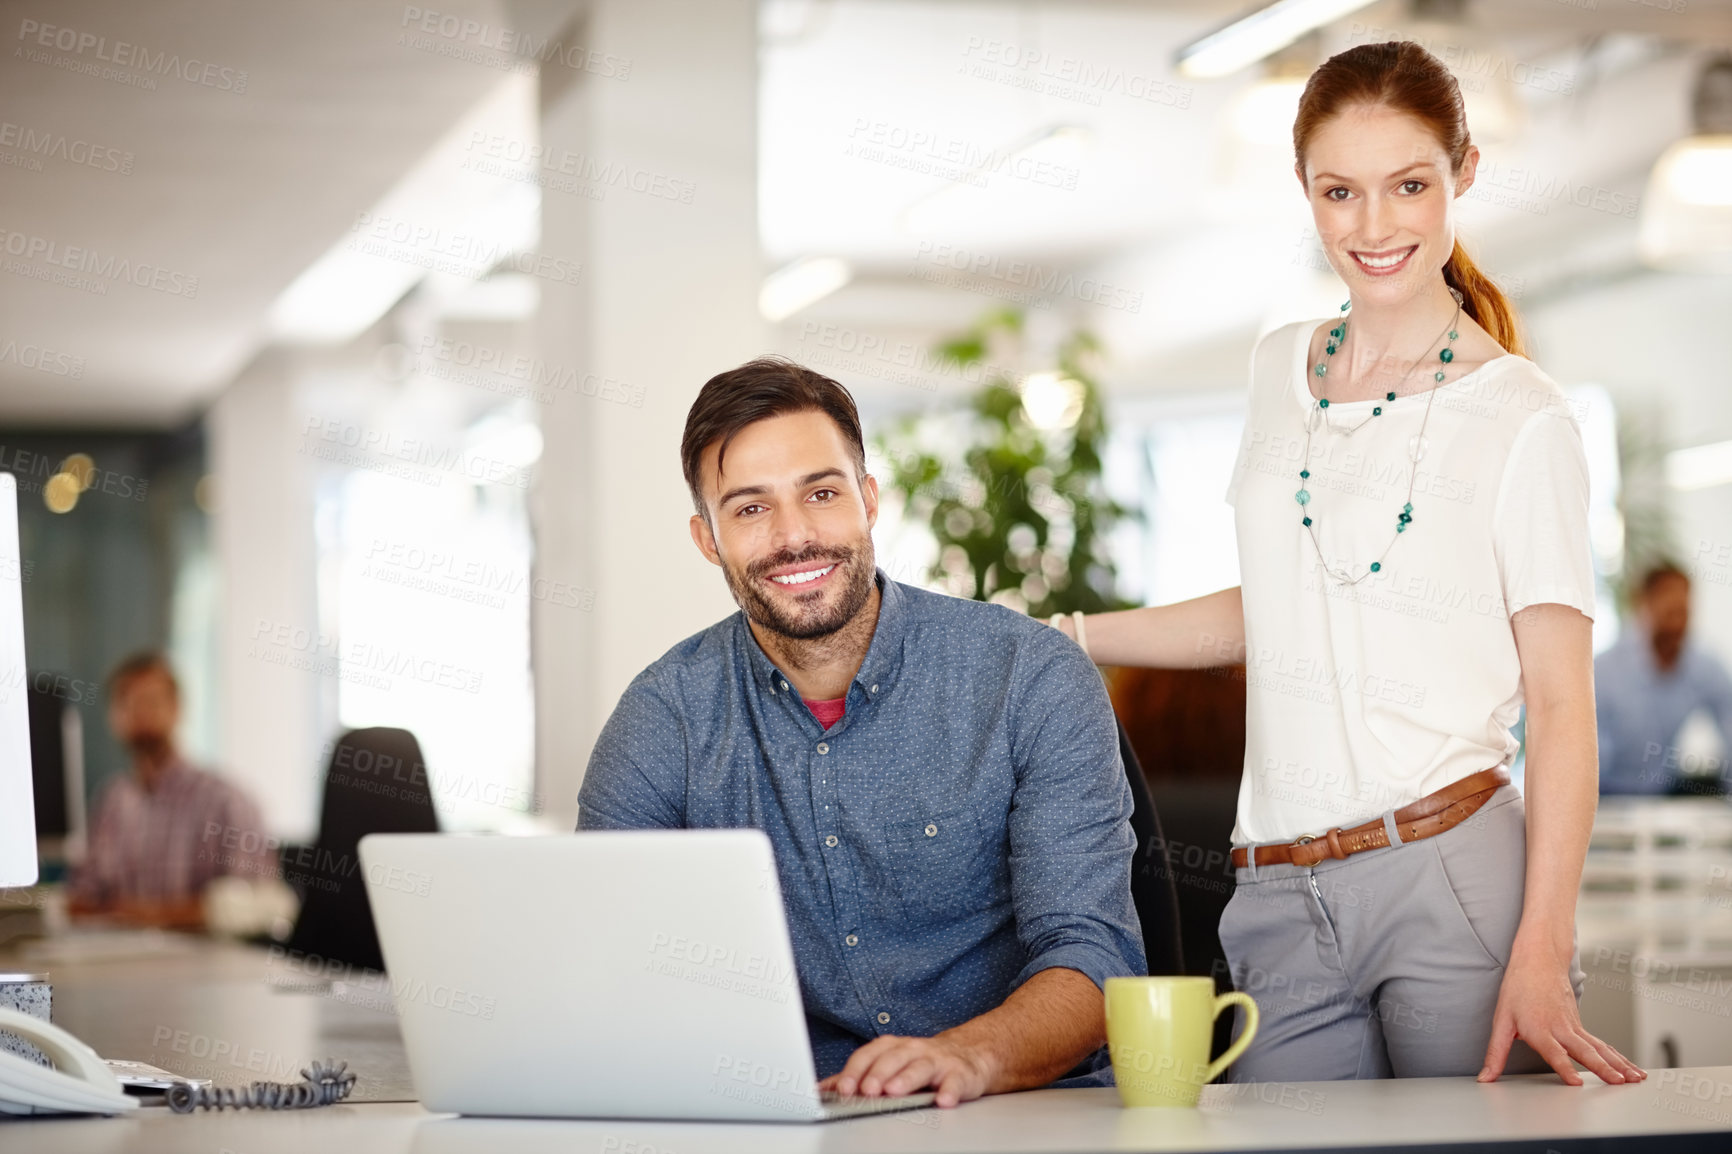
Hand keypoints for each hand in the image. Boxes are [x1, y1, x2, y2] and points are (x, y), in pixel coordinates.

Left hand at [818, 1034, 993, 1107]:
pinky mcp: (960, 1074)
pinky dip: (949, 1091)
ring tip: (894, 1092)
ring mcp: (937, 1060)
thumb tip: (822, 1089)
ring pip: (920, 1067)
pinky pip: (954, 1082)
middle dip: (878, 1074)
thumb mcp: (887, 1064)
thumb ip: (857, 1077)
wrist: (968, 1056)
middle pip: (893, 1059)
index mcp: (892, 1047)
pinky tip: (943, 1100)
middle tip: (867, 1091)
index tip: (842, 1088)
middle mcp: (913, 1049)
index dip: (855, 1071)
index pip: (869, 1055)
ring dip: (906, 1079)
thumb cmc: (921, 1062)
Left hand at [1479, 947, 1643, 1085]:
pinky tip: (1631, 1069)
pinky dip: (1619, 1057)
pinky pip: (1603, 1044)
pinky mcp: (1581, 1026)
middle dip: (1603, 1068)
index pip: (1554, 1052)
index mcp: (1540, 1029)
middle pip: (1585, 1051)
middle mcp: (1561, 1029)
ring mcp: (1574, 1027)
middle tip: (1618, 1082)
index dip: (1564, 1068)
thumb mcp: (1501, 1021)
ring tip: (1636, 1079)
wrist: (1538, 960)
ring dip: (1620, 1064)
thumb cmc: (1518, 988)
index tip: (1577, 1083)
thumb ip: (1495, 1053)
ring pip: (1601, 1048)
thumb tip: (1485, 1077)